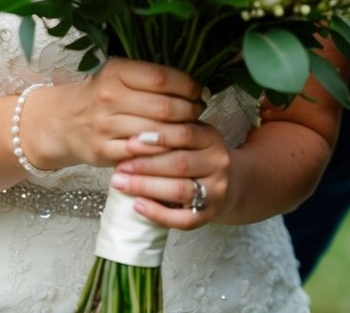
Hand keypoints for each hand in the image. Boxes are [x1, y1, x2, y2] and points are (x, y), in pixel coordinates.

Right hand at [24, 58, 204, 170]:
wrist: (63, 121)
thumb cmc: (101, 95)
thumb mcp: (119, 75)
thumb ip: (150, 77)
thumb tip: (195, 86)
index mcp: (116, 71)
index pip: (161, 77)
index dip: (187, 86)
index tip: (199, 91)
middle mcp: (109, 96)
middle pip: (163, 107)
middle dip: (189, 111)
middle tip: (199, 111)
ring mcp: (105, 125)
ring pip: (156, 132)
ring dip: (181, 133)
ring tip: (191, 130)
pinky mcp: (103, 151)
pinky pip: (142, 154)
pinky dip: (162, 153)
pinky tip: (173, 149)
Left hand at [109, 120, 231, 229]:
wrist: (230, 182)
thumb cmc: (197, 155)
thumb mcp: (191, 136)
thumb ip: (169, 131)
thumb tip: (131, 135)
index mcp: (211, 138)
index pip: (185, 134)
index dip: (157, 138)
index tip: (129, 142)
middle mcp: (218, 163)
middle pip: (180, 163)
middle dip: (145, 166)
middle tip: (119, 167)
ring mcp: (216, 191)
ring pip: (181, 190)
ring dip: (146, 187)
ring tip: (121, 184)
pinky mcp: (210, 215)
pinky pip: (184, 219)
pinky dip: (158, 213)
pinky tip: (137, 205)